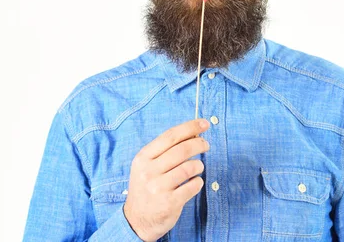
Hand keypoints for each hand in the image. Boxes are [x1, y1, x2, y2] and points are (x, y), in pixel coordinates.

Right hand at [123, 118, 210, 241]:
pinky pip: (192, 186)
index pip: (170, 136)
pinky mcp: (170, 203)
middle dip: (199, 144)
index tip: (204, 124)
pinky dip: (198, 182)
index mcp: (143, 158)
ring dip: (198, 165)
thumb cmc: (146, 187)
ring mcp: (158, 188)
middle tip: (206, 145)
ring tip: (198, 167)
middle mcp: (149, 171)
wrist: (137, 220)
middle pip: (181, 150)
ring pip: (189, 168)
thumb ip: (166, 151)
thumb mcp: (147, 166)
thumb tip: (193, 133)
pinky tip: (195, 183)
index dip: (190, 127)